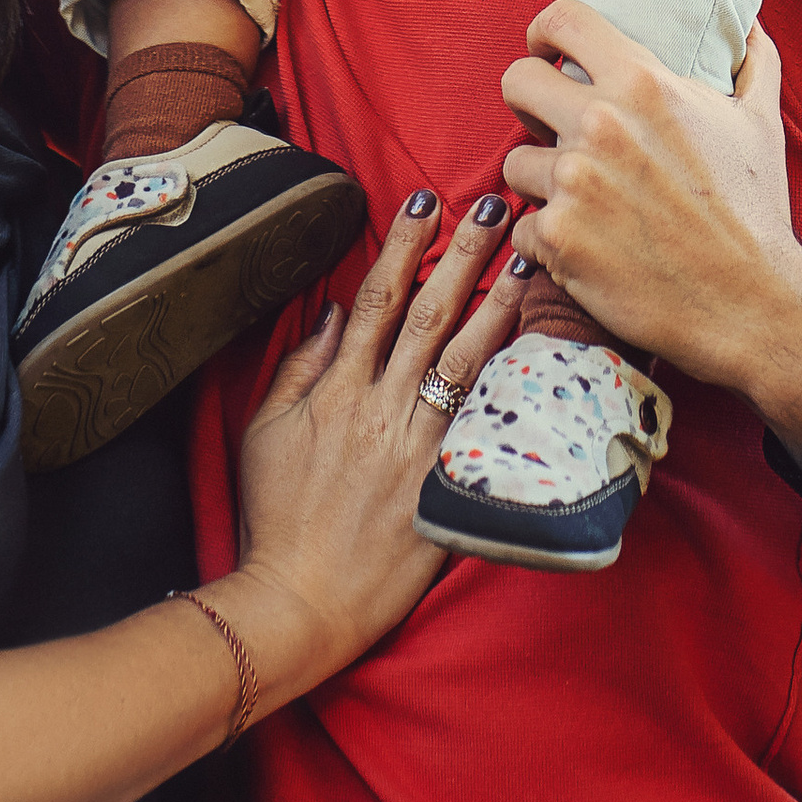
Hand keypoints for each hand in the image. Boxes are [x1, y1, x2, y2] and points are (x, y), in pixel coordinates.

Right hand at [224, 190, 521, 697]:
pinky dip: (506, 385)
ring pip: (465, 361)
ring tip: (528, 260)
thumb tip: (334, 310)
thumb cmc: (276, 517)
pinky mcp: (443, 486)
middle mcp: (381, 410)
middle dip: (462, 253)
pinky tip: (535, 352)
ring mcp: (417, 449)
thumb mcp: (266, 431)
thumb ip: (300, 366)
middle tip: (494, 204)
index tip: (425, 200)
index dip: (402, 245)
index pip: (377, 300)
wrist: (300, 602)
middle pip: (429, 315)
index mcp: (338, 391)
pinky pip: (481, 426)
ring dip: (497, 305)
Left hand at [495, 2, 801, 450]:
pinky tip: (586, 250)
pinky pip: (523, 227)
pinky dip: (547, 241)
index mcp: (642, 82)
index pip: (562, 20)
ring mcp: (573, 182)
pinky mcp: (558, 239)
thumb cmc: (756, 212)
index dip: (543, 33)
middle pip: (516, 83)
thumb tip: (749, 27)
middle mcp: (600, 123)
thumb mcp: (760, 123)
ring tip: (582, 205)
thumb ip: (754, 63)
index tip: (545, 53)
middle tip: (549, 130)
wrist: (751, 304)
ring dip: (541, 184)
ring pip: (516, 162)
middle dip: (527, 106)